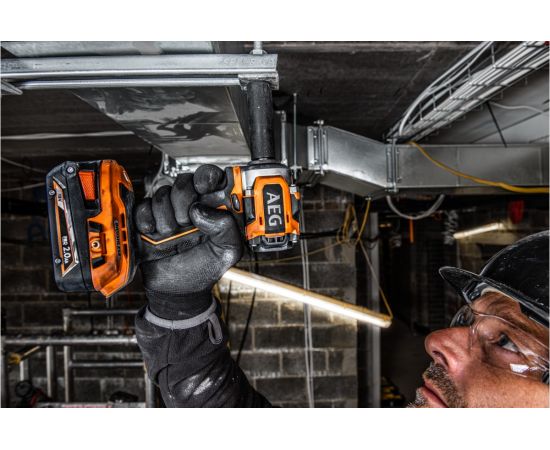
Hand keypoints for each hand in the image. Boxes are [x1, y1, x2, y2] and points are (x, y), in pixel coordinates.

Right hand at [134, 167, 242, 318]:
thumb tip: (202, 210)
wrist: (176, 289)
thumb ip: (228, 228)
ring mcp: (169, 211)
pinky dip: (147, 220)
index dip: (208, 176)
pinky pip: (143, 206)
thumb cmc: (203, 268)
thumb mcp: (228, 252)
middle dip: (184, 200)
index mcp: (214, 208)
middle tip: (186, 222)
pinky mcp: (148, 219)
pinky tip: (154, 234)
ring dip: (166, 216)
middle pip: (185, 180)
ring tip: (171, 235)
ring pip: (162, 192)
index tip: (204, 187)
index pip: (212, 178)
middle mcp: (191, 204)